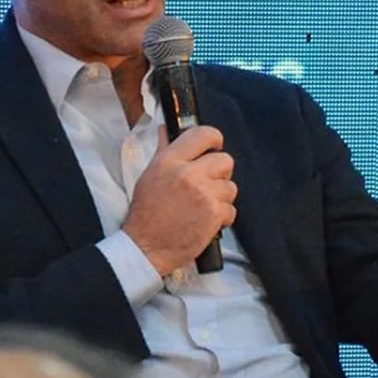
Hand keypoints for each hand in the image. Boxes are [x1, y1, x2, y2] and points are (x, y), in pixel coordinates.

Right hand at [124, 125, 237, 275]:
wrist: (145, 247)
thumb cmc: (145, 213)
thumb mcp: (149, 175)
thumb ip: (163, 151)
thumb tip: (167, 130)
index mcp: (170, 161)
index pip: (202, 134)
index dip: (214, 139)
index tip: (214, 147)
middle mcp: (188, 174)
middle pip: (225, 160)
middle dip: (220, 173)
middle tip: (208, 183)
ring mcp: (203, 194)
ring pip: (231, 187)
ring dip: (221, 197)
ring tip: (204, 206)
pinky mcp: (214, 214)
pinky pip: (231, 209)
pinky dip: (222, 217)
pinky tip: (206, 221)